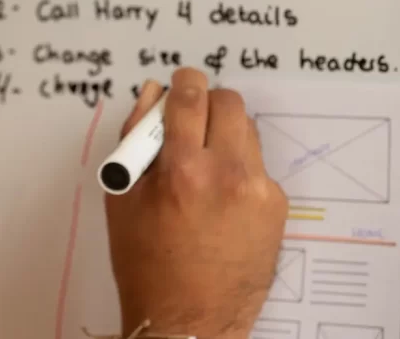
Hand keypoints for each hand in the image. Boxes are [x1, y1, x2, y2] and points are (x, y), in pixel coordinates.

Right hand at [104, 68, 286, 338]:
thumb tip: (151, 95)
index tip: (181, 83)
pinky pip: (257, 166)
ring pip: (248, 131)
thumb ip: (135, 137)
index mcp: (182, 168)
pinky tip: (219, 197)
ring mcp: (257, 190)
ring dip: (225, 133)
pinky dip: (238, 168)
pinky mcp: (276, 207)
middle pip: (229, 103)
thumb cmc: (145, 261)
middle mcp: (227, 174)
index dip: (184, 83)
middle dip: (208, 103)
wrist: (188, 317)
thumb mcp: (123, 196)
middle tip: (192, 119)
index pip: (190, 97)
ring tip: (204, 162)